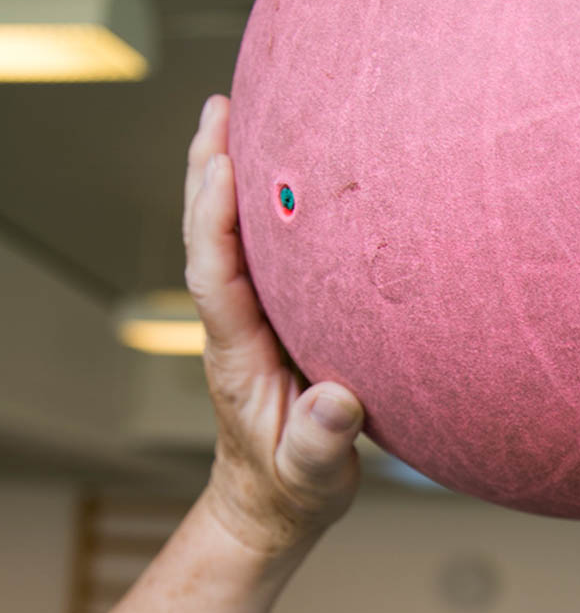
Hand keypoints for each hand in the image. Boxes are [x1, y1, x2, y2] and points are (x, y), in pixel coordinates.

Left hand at [183, 95, 363, 561]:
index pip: (216, 275)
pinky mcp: (269, 322)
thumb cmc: (292, 490)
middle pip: (210, 237)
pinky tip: (280, 176)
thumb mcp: (311, 476)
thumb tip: (336, 400)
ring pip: (229, 238)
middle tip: (221, 105)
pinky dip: (257, 207)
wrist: (272, 506)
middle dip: (210, 169)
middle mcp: (235, 327)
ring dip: (226, 175)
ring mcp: (248, 321)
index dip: (215, 218)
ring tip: (239, 113)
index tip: (223, 164)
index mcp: (237, 355)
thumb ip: (320, 442)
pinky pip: (256, 253)